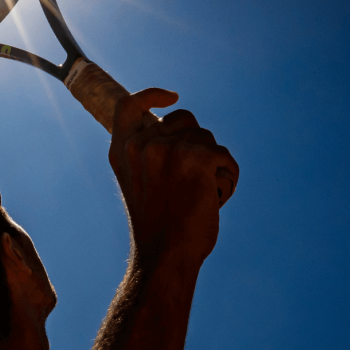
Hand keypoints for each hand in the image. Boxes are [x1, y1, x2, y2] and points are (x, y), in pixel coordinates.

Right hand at [108, 88, 239, 266]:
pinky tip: (216, 198)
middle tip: (193, 180)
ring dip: (213, 163)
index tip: (172, 97)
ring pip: (206, 139)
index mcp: (121, 151)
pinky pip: (224, 157)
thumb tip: (173, 130)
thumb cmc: (157, 227)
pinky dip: (227, 177)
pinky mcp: (195, 157)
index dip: (152, 95)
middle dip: (196, 144)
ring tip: (203, 194)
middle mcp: (141, 144)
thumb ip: (145, 156)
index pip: (130, 105)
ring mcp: (167, 149)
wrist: (165, 254)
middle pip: (184, 122)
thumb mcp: (136, 184)